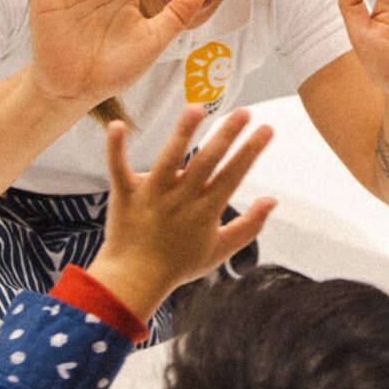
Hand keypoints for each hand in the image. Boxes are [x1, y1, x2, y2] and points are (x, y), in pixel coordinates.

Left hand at [93, 107, 275, 319]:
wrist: (133, 280)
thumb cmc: (178, 265)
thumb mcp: (220, 250)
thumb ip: (249, 226)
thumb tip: (273, 200)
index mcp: (206, 210)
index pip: (233, 175)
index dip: (251, 151)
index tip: (267, 128)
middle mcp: (181, 199)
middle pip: (207, 161)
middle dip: (227, 134)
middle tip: (244, 111)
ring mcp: (152, 195)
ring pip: (169, 159)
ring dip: (182, 133)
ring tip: (197, 108)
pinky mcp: (125, 194)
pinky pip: (119, 169)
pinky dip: (116, 148)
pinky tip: (118, 125)